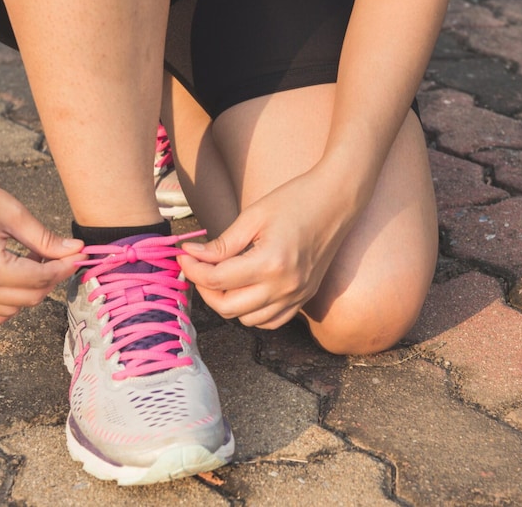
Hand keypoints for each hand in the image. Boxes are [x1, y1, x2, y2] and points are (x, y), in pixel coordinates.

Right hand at [0, 154, 85, 327]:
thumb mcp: (13, 213)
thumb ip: (46, 239)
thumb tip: (76, 251)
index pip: (40, 279)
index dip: (64, 267)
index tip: (78, 256)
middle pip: (28, 299)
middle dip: (50, 279)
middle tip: (55, 256)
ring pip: (8, 311)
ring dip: (26, 292)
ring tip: (27, 262)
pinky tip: (8, 292)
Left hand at [178, 168, 360, 328]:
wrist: (337, 200)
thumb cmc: (295, 200)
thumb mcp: (253, 217)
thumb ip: (222, 244)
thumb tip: (192, 255)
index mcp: (270, 263)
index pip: (217, 280)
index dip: (193, 269)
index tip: (184, 255)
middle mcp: (285, 286)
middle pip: (228, 307)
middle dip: (205, 289)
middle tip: (198, 267)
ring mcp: (297, 296)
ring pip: (248, 320)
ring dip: (228, 303)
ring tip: (222, 277)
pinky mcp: (304, 298)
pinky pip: (271, 321)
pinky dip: (252, 313)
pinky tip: (245, 291)